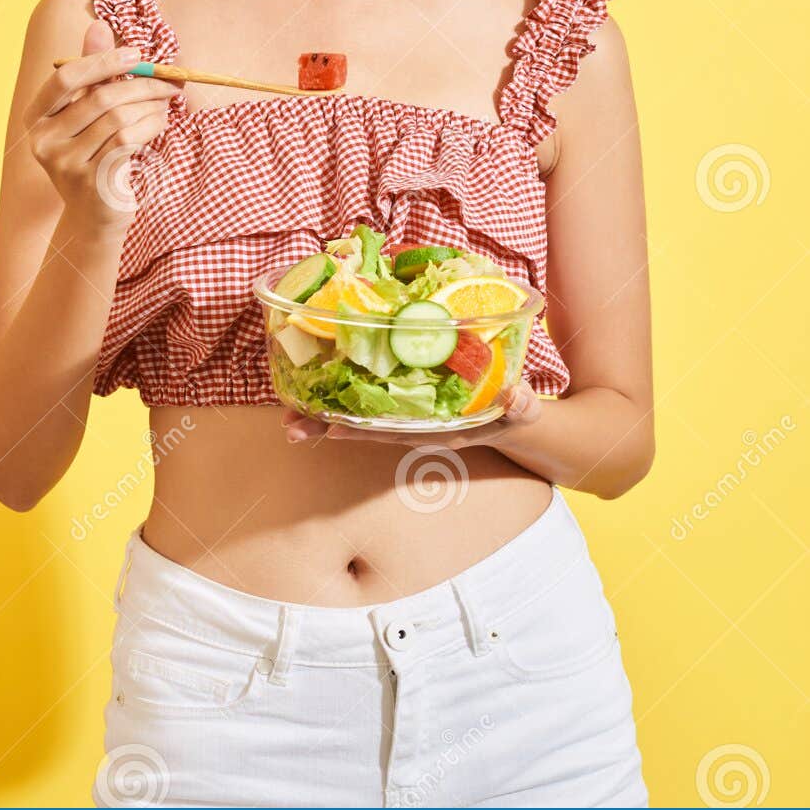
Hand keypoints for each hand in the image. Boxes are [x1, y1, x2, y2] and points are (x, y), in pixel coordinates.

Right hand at [23, 21, 183, 236]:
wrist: (95, 216)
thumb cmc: (94, 154)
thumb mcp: (88, 112)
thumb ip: (93, 72)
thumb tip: (100, 25)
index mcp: (36, 117)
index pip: (65, 77)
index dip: (102, 60)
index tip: (137, 53)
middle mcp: (43, 142)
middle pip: (100, 98)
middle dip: (142, 85)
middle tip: (170, 82)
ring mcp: (65, 166)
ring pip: (119, 120)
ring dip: (151, 108)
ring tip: (166, 105)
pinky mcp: (92, 184)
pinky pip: (129, 142)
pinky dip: (151, 128)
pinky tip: (159, 125)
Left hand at [281, 379, 541, 447]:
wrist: (523, 421)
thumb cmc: (520, 417)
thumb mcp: (524, 413)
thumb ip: (522, 407)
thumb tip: (518, 398)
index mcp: (438, 430)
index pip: (392, 431)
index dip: (360, 430)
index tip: (327, 429)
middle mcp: (416, 424)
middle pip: (364, 426)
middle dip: (325, 423)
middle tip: (286, 425)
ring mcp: (411, 412)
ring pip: (360, 412)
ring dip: (323, 409)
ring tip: (285, 412)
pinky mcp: (411, 396)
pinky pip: (371, 394)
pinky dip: (344, 389)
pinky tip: (319, 378)